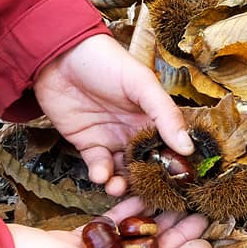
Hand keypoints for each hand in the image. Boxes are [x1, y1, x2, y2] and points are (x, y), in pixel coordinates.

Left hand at [33, 34, 193, 194]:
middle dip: (145, 182)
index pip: (169, 147)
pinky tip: (101, 176)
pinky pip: (98, 166)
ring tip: (118, 188)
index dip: (173, 166)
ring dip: (122, 183)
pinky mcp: (88, 144)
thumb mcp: (142, 84)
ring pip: (122, 171)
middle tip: (144, 193)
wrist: (58, 54)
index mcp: (153, 117)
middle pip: (146, 164)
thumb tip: (187, 147)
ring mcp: (111, 139)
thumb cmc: (106, 61)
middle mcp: (135, 131)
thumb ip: (165, 115)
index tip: (176, 183)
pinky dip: (101, 175)